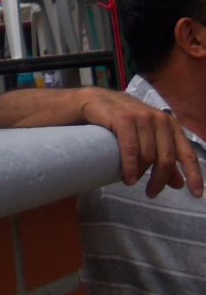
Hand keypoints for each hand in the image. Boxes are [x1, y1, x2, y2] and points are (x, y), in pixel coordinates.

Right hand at [78, 88, 203, 198]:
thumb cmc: (124, 120)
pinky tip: (128, 178)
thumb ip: (163, 158)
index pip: (187, 153)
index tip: (196, 194)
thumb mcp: (148, 138)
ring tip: (130, 181)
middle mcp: (160, 119)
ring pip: (148, 155)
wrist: (97, 100)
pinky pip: (131, 149)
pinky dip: (130, 167)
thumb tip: (179, 184)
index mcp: (171, 125)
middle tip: (151, 193)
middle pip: (166, 158)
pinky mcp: (124, 118)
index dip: (193, 174)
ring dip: (140, 174)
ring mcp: (142, 117)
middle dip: (159, 180)